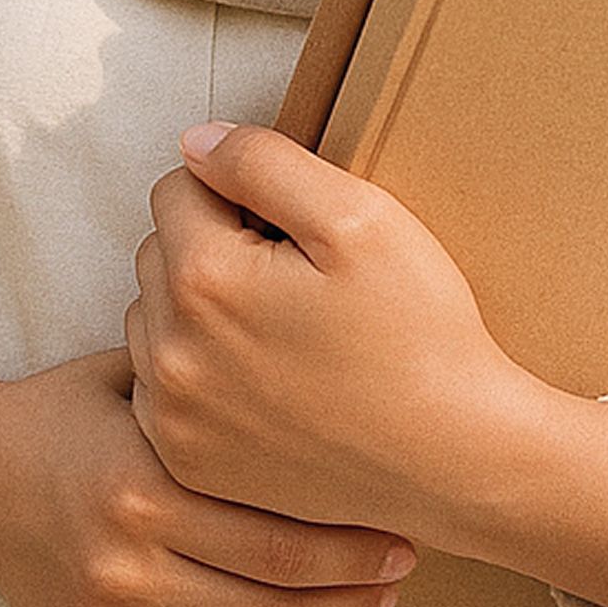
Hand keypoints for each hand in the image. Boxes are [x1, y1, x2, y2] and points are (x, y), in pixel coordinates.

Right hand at [0, 347, 416, 606]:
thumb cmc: (68, 411)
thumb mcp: (130, 375)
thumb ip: (204, 378)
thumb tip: (303, 346)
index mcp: (146, 474)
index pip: (267, 515)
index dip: (342, 524)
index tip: (397, 509)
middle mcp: (133, 547)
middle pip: (270, 581)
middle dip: (350, 576)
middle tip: (406, 555)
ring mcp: (117, 604)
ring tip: (380, 598)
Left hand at [124, 123, 543, 544]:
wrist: (451, 460)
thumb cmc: (416, 333)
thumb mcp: (358, 216)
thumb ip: (263, 161)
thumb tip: (196, 143)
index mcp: (205, 279)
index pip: (177, 186)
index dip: (238, 189)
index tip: (294, 227)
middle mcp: (170, 353)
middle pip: (159, 250)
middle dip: (213, 244)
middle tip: (294, 276)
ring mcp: (174, 417)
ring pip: (156, 318)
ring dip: (199, 308)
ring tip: (281, 328)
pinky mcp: (187, 463)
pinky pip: (162, 388)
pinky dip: (199, 372)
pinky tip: (264, 378)